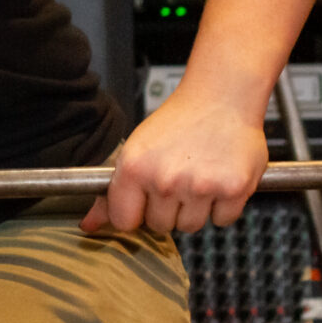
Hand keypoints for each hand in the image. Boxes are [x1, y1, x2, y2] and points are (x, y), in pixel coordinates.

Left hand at [83, 88, 267, 235]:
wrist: (222, 96)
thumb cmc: (179, 121)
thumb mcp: (137, 150)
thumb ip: (113, 193)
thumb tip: (88, 225)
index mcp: (135, 168)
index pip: (124, 221)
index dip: (135, 213)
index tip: (144, 201)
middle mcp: (165, 179)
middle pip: (161, 226)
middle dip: (168, 208)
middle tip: (178, 177)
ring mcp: (200, 186)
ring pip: (192, 226)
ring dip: (196, 209)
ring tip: (199, 176)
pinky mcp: (233, 190)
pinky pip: (222, 220)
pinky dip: (224, 206)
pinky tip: (219, 178)